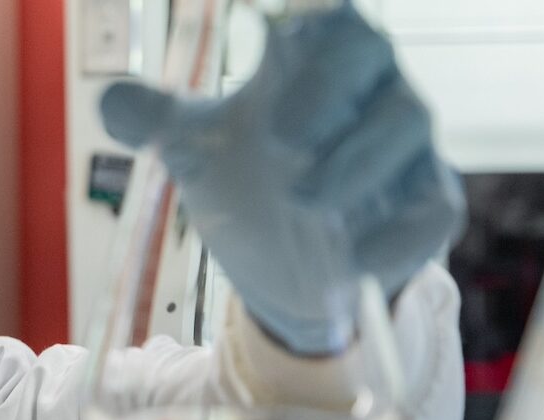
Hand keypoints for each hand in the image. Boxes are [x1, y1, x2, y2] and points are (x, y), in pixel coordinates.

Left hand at [99, 2, 464, 354]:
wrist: (282, 269)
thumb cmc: (250, 182)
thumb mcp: (196, 148)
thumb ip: (155, 120)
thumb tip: (111, 101)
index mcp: (312, 58)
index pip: (328, 12)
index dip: (311, 12)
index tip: (275, 34)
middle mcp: (368, 89)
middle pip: (369, 51)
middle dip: (324, 91)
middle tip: (277, 140)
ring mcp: (405, 147)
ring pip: (407, 123)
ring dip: (355, 161)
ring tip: (301, 199)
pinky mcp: (428, 207)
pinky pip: (433, 209)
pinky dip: (396, 235)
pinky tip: (354, 261)